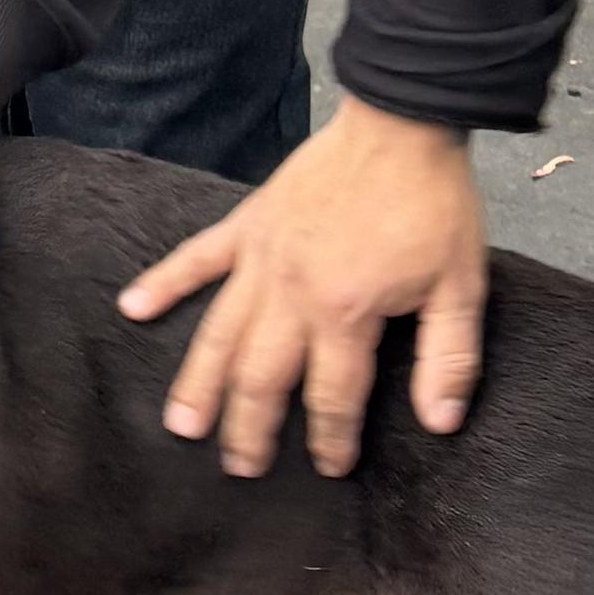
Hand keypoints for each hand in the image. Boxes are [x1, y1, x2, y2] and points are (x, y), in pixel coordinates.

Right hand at [115, 98, 488, 479]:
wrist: (400, 126)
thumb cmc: (434, 207)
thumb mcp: (461, 287)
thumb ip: (449, 359)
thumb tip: (439, 423)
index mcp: (345, 312)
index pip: (333, 395)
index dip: (332, 438)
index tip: (331, 468)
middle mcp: (291, 293)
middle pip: (260, 376)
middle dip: (249, 428)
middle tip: (239, 467)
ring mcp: (261, 258)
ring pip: (219, 333)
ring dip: (198, 381)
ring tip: (181, 423)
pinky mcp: (247, 225)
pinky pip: (196, 259)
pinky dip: (163, 283)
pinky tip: (132, 308)